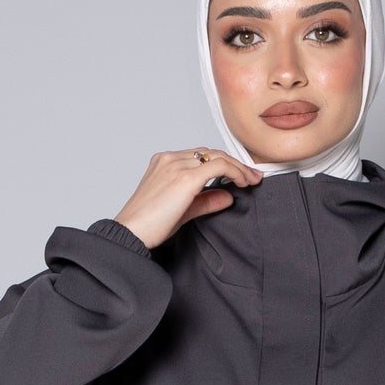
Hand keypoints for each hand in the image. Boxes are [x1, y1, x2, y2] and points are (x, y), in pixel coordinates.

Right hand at [115, 148, 262, 247]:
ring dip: (238, 167)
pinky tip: (243, 182)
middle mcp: (171, 158)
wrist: (132, 232)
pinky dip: (235, 172)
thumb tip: (228, 196)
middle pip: (211, 152)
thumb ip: (206, 201)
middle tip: (252, 177)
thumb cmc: (149, 224)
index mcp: (165, 162)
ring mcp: (177, 165)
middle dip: (234, 163)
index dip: (223, 163)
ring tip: (251, 180)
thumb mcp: (183, 210)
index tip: (240, 175)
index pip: (201, 156)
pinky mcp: (185, 177)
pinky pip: (218, 166)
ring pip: (217, 156)